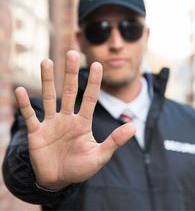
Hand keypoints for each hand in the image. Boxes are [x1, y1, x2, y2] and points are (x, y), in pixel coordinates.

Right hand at [15, 50, 135, 190]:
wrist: (58, 180)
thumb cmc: (80, 168)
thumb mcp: (99, 156)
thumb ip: (114, 141)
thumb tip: (134, 128)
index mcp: (83, 123)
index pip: (90, 98)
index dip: (94, 82)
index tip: (98, 64)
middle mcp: (67, 118)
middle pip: (70, 91)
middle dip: (71, 73)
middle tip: (72, 53)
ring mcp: (51, 124)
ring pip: (49, 97)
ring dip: (47, 81)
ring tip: (46, 61)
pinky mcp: (37, 133)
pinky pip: (30, 116)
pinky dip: (25, 105)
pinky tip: (20, 90)